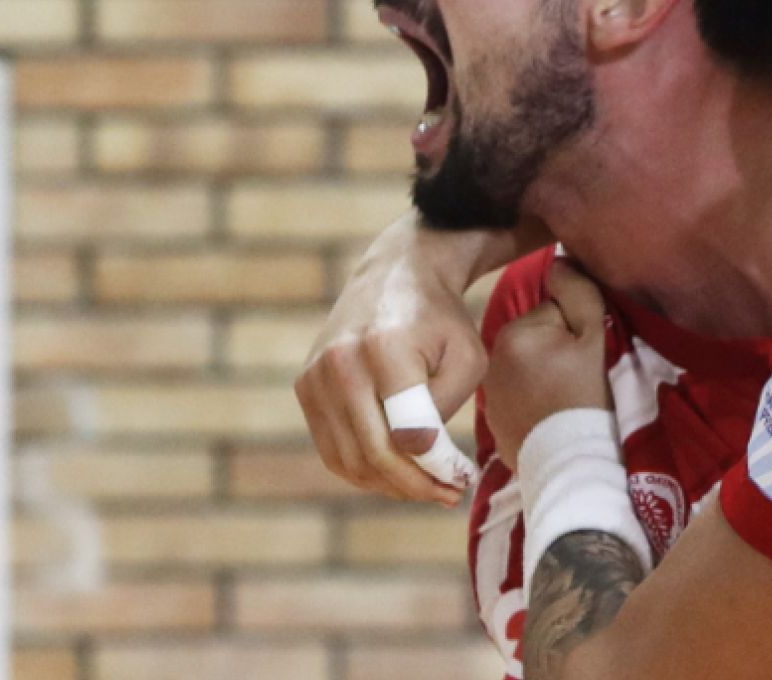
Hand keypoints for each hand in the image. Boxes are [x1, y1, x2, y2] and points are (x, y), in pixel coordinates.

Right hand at [295, 212, 501, 505]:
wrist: (396, 274)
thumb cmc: (442, 320)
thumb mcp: (467, 358)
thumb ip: (445, 411)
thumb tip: (418, 459)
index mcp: (384, 349)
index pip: (408, 435)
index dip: (438, 469)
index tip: (464, 480)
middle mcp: (340, 362)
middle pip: (374, 454)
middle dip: (415, 486)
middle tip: (449, 495)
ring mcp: (314, 375)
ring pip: (348, 460)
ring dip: (390, 486)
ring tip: (427, 488)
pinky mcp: (304, 386)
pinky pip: (332, 449)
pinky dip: (364, 471)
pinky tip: (398, 473)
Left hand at [485, 262, 611, 472]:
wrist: (574, 463)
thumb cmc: (588, 397)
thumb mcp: (594, 337)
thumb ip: (577, 291)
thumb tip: (558, 260)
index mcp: (515, 332)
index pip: (552, 312)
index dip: (576, 331)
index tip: (587, 356)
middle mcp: (492, 359)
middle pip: (536, 339)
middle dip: (556, 351)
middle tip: (579, 380)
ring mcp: (490, 393)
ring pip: (527, 367)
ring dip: (544, 376)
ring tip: (567, 401)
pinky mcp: (495, 421)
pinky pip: (518, 397)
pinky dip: (533, 403)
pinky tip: (551, 419)